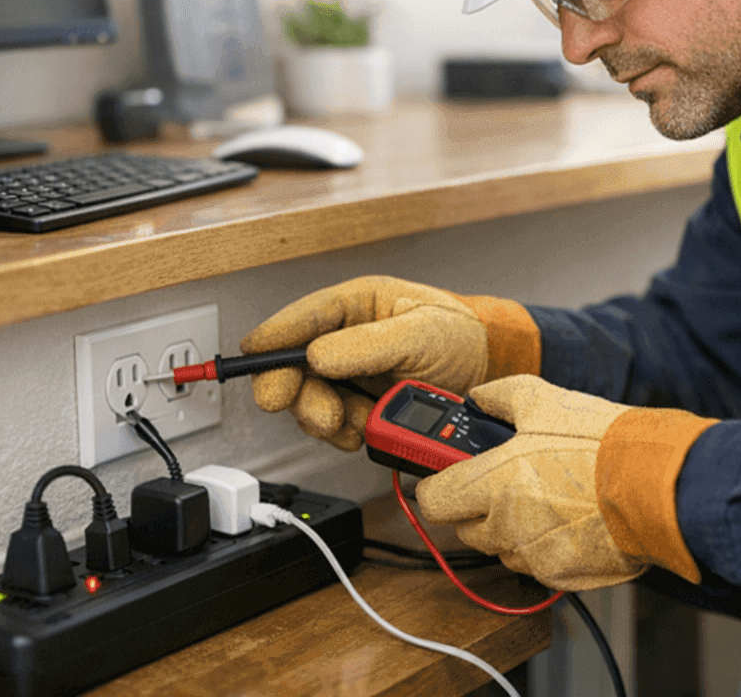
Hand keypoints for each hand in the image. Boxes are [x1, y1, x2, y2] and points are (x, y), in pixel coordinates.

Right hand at [244, 276, 536, 450]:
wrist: (489, 371)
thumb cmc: (460, 334)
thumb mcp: (421, 332)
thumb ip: (370, 344)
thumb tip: (318, 354)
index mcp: (355, 306)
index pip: (301, 319)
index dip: (272, 339)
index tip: (252, 357)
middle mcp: (345, 340)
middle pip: (294, 367)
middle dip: (299, 393)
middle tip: (318, 412)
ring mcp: (350, 375)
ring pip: (311, 401)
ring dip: (327, 419)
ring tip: (358, 421)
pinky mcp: (361, 406)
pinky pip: (335, 426)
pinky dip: (346, 433)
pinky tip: (366, 429)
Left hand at [415, 376, 646, 590]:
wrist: (655, 483)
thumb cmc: (601, 443)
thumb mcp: (545, 401)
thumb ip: (500, 396)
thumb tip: (478, 396)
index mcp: (492, 482)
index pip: (432, 501)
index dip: (437, 486)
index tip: (444, 478)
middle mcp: (505, 525)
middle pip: (465, 528)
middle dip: (476, 506)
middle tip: (503, 481)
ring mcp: (532, 555)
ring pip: (500, 548)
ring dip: (510, 528)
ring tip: (544, 496)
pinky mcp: (559, 576)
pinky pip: (534, 564)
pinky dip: (542, 546)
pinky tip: (566, 518)